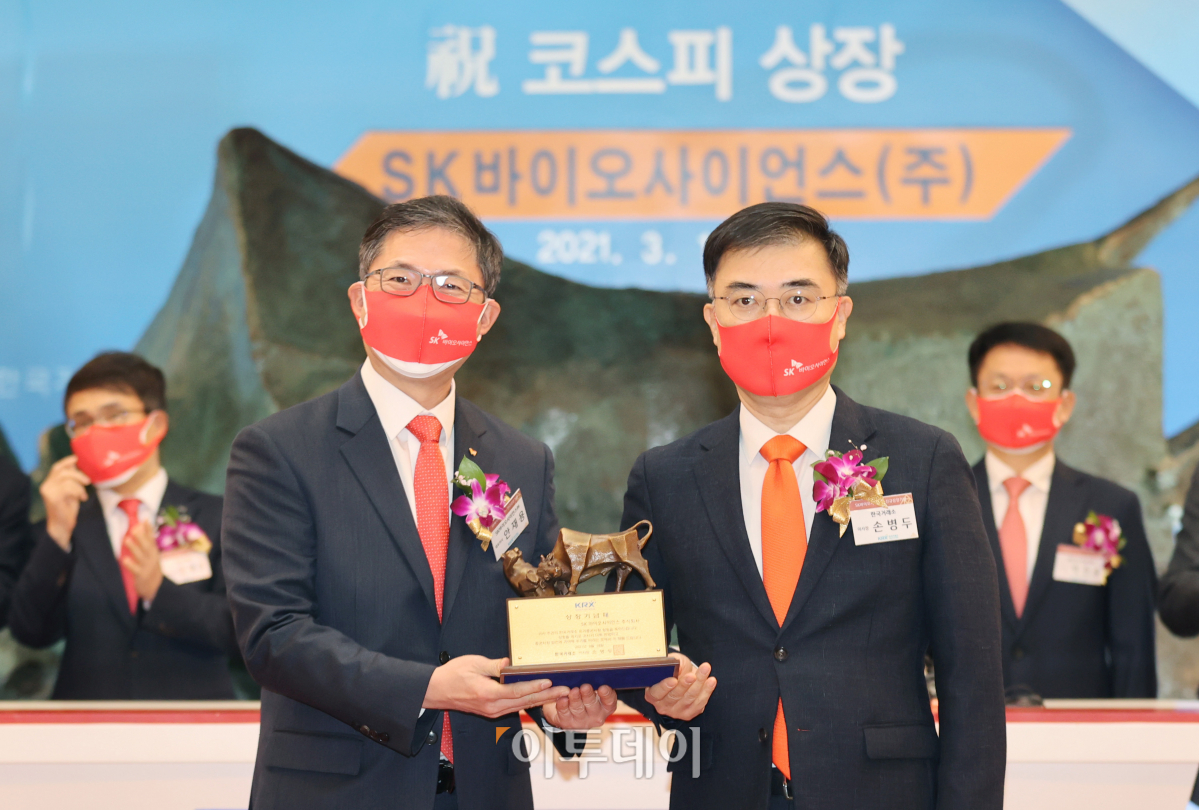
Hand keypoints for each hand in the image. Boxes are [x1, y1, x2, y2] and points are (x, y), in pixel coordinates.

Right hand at [40, 455, 90, 549]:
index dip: (66, 461)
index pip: (56, 467)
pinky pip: (68, 487)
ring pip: (66, 479)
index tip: (76, 458)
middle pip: (63, 471)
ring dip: (79, 486)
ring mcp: (48, 491)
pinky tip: (81, 499)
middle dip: (78, 474)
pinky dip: (78, 491)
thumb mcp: (72, 491)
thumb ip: (71, 479)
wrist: (62, 525)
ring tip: (83, 495)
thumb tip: (75, 465)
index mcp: (49, 483)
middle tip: (87, 482)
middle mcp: (46, 485)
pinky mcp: (52, 497)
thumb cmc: (67, 508)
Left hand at [120, 520, 163, 600]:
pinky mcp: (142, 576)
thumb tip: (142, 525)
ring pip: (141, 556)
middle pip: (147, 546)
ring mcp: (148, 567)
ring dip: (134, 548)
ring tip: (127, 539)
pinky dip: (130, 564)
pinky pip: (135, 569)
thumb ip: (147, 541)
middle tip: (134, 528)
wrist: (153, 587)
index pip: (152, 539)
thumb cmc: (149, 567)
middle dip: (141, 537)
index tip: (144, 520)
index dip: (149, 530)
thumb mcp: (151, 554)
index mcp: (154, 552)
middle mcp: (152, 558)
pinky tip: (124, 559)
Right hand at [423, 655, 568, 718]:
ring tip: (557, 695)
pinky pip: (514, 707)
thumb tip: (511, 663)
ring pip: (521, 706)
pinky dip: (528, 702)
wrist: (436, 691)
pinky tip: (538, 698)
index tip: (550, 681)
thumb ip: (494, 665)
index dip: (535, 686)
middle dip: (546, 696)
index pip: (517, 691)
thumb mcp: (474, 664)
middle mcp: (492, 706)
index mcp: (488, 694)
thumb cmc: (452, 675)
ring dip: (540, 700)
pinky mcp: (491, 711)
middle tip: (564, 691)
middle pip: (524, 701)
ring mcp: (492, 711)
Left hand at [541, 683, 617, 729]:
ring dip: (575, 700)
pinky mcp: (567, 722)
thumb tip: (593, 669)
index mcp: (606, 706)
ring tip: (573, 691)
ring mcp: (582, 721)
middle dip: (588, 696)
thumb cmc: (584, 695)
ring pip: (578, 709)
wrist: (569, 712)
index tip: (603, 688)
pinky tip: (562, 699)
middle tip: (585, 687)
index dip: (607, 695)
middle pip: (593, 706)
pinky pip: (564, 713)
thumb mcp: (594, 689)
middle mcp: (596, 715)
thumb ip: (595, 681)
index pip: (610, 701)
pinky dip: (563, 705)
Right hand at [644, 652, 716, 721]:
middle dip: (685, 684)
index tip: (673, 680)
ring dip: (699, 684)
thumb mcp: (670, 663)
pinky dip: (706, 691)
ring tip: (705, 671)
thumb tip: (678, 664)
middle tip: (692, 675)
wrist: (683, 679)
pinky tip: (710, 681)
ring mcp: (676, 711)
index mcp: (653, 694)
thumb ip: (671, 663)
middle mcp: (663, 705)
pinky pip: (699, 703)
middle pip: (674, 696)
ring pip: (689, 698)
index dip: (664, 686)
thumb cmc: (673, 671)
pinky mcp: (689, 713)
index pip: (657, 692)